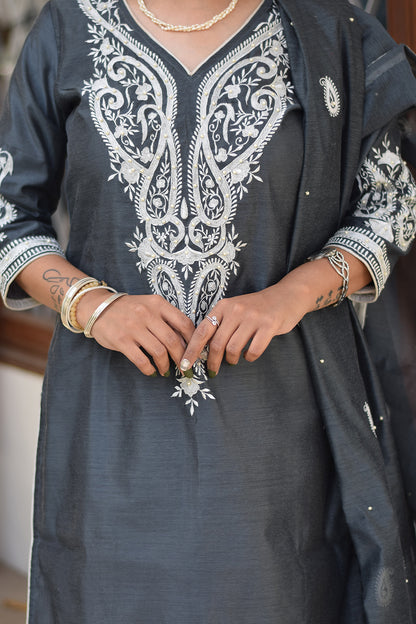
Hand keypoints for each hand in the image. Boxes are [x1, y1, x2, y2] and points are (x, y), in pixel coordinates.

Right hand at [77, 292, 194, 376]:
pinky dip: (150, 369)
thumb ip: (167, 319)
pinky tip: (152, 371)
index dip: (193, 341)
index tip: (195, 353)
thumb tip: (187, 342)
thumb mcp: (150, 306)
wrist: (98, 307)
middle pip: (173, 341)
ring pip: (159, 352)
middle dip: (183, 359)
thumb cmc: (129, 309)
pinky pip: (141, 360)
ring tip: (166, 371)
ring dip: (166, 366)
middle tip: (185, 369)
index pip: (184, 323)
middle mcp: (147, 314)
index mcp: (158, 304)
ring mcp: (133, 327)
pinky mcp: (121, 340)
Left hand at [180, 280, 307, 376]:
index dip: (191, 350)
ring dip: (231, 360)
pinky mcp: (269, 325)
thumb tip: (202, 349)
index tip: (184, 366)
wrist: (287, 296)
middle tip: (213, 371)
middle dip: (212, 362)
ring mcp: (253, 317)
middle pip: (216, 343)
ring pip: (233, 349)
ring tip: (233, 360)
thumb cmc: (257, 308)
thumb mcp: (235, 309)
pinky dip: (249, 358)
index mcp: (223, 306)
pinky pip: (253, 351)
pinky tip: (249, 355)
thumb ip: (220, 325)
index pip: (202, 331)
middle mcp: (236, 310)